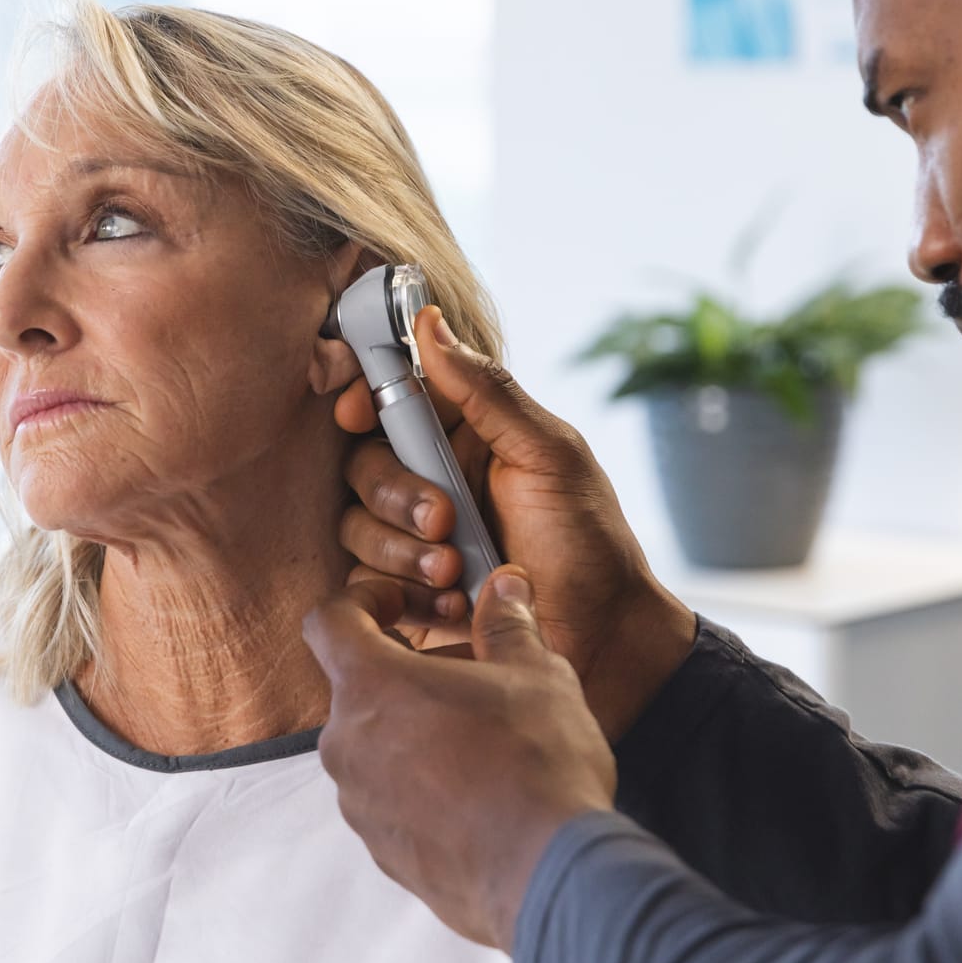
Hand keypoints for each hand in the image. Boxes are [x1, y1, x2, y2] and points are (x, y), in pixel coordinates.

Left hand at [304, 568, 615, 949]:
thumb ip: (507, 624)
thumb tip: (504, 588)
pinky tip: (480, 791)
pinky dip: (422, 784)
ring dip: (416, 730)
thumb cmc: (536, 762)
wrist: (548, 872)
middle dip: (411, 672)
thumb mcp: (534, 673)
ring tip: (484, 737)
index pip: (330, 622)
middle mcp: (347, 745)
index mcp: (369, 687)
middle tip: (473, 674)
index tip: (403, 605)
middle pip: (360, 687)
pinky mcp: (383, 851)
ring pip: (376, 746)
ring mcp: (360, 805)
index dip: (364, 602)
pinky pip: (391, 799)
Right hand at [336, 306, 698, 736]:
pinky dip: (403, 594)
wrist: (604, 641)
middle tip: (446, 519)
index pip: (392, 396)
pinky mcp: (405, 594)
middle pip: (363, 462)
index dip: (363, 397)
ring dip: (401, 548)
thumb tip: (428, 321)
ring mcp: (416, 538)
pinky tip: (451, 608)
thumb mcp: (549, 455)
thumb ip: (486, 392)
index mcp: (466, 435)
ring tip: (455, 572)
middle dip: (395, 492)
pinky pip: (366, 583)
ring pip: (357, 524)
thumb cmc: (589, 541)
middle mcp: (432, 479)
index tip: (357, 411)